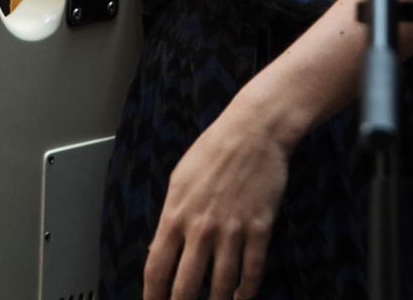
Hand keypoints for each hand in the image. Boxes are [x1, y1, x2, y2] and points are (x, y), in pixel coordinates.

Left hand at [144, 94, 291, 299]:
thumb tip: (159, 252)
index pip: (157, 269)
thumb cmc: (214, 148)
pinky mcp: (260, 229)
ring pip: (220, 286)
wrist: (254, 129)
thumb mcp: (179, 179)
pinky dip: (245, 292)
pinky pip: (251, 272)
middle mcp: (201, 228)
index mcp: (176, 214)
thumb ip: (169, 218)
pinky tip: (240, 298)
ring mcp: (232, 230)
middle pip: (185, 287)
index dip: (152, 298)